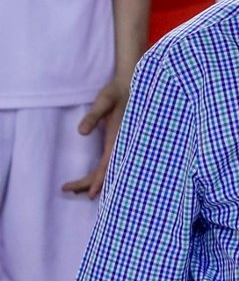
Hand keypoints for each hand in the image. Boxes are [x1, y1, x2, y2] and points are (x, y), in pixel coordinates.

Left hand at [61, 76, 128, 197]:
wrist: (130, 86)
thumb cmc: (116, 93)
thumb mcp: (104, 101)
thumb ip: (94, 115)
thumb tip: (81, 132)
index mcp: (119, 138)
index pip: (108, 165)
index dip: (99, 181)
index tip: (89, 193)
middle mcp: (121, 145)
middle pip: (105, 172)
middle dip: (87, 183)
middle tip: (66, 188)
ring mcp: (119, 145)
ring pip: (107, 169)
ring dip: (91, 180)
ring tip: (72, 188)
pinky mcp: (116, 143)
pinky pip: (108, 163)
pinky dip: (98, 173)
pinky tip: (89, 178)